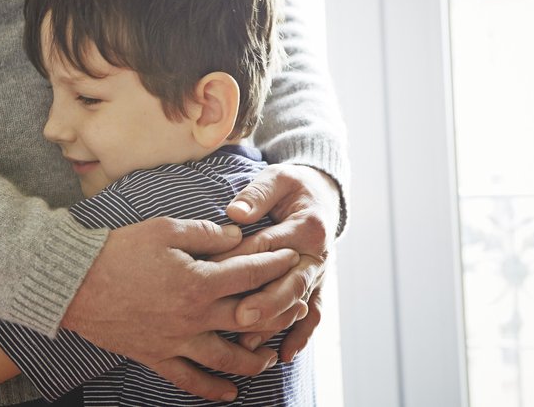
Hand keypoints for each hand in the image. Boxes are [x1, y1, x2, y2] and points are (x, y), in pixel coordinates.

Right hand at [61, 217, 299, 401]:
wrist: (75, 282)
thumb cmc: (119, 250)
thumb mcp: (165, 229)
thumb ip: (206, 233)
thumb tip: (236, 236)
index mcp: (199, 282)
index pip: (250, 274)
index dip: (275, 264)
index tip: (291, 258)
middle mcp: (194, 317)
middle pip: (249, 320)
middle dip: (278, 312)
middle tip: (296, 307)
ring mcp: (176, 341)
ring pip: (227, 359)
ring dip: (253, 359)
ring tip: (269, 358)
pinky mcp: (156, 356)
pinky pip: (189, 380)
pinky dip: (212, 390)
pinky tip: (229, 393)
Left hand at [215, 164, 339, 361]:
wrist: (322, 196)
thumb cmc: (292, 186)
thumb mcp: (277, 179)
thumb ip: (257, 195)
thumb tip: (235, 213)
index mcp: (306, 227)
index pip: (268, 247)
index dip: (239, 260)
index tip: (211, 272)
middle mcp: (317, 254)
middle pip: (290, 283)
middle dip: (265, 301)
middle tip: (239, 316)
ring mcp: (319, 274)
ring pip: (297, 304)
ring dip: (275, 324)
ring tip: (248, 342)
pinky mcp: (317, 286)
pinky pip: (313, 314)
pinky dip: (301, 335)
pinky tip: (284, 354)